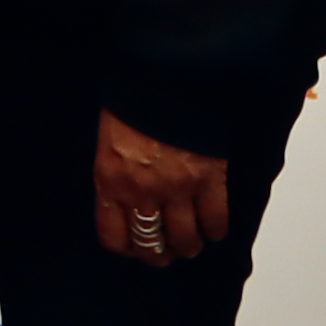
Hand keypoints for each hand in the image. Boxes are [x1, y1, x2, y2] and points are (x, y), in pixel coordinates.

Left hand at [91, 108, 229, 267]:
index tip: (133, 248)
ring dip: (188, 246)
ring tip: (190, 245)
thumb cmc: (136, 94)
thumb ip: (116, 168)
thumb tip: (122, 190)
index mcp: (111, 179)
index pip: (113, 235)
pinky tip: (215, 230)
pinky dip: (216, 229)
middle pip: (150, 243)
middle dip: (158, 254)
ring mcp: (177, 188)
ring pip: (184, 239)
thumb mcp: (110, 135)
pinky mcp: (208, 179)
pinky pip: (215, 219)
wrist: (168, 71)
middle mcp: (142, 191)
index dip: (126, 248)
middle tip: (164, 254)